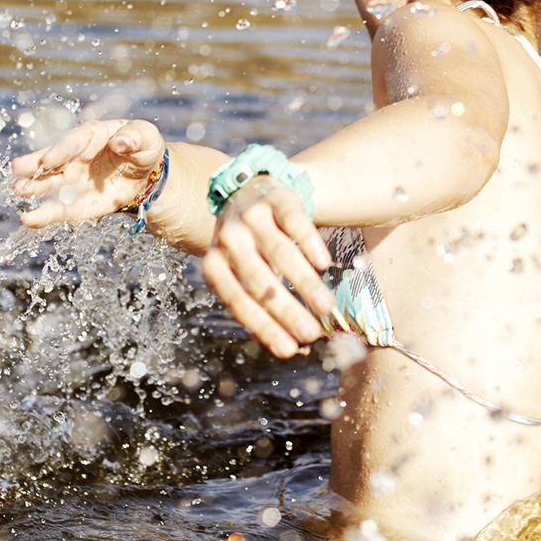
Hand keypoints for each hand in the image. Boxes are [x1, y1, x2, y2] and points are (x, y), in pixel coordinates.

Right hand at [10, 119, 163, 226]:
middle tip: (17, 169)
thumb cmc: (143, 148)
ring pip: (49, 185)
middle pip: (52, 161)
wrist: (147, 176)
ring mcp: (72, 181)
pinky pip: (60, 210)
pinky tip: (30, 219)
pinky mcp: (77, 204)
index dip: (61, 150)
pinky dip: (45, 215)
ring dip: (33, 188)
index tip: (49, 159)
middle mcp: (74, 158)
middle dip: (34, 165)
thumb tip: (120, 142)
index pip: (73, 142)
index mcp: (90, 136)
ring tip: (19, 190)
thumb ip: (134, 137)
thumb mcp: (146, 137)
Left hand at [202, 175, 335, 358]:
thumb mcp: (242, 275)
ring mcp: (251, 216)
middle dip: (286, 311)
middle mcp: (228, 239)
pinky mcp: (276, 198)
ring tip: (326, 308)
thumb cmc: (248, 247)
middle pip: (259, 281)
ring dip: (304, 283)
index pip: (238, 301)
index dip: (264, 327)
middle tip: (311, 334)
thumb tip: (286, 349)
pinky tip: (325, 264)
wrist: (248, 190)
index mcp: (214, 265)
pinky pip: (296, 222)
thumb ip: (258, 307)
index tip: (288, 350)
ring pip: (280, 252)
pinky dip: (310, 245)